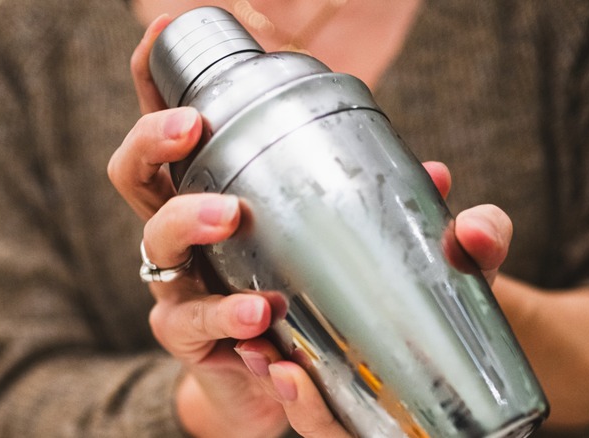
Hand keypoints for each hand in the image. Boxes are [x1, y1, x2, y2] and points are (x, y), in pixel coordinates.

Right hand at [108, 14, 513, 437]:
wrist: (305, 383)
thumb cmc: (329, 296)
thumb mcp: (380, 253)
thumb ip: (423, 226)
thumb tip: (453, 192)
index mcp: (219, 190)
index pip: (177, 129)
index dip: (156, 77)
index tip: (168, 30)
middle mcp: (187, 232)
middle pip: (135, 173)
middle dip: (154, 138)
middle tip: (194, 125)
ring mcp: (184, 285)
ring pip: (154, 244)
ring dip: (186, 222)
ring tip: (230, 216)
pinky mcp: (196, 342)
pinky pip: (193, 326)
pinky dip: (226, 319)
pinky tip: (261, 327)